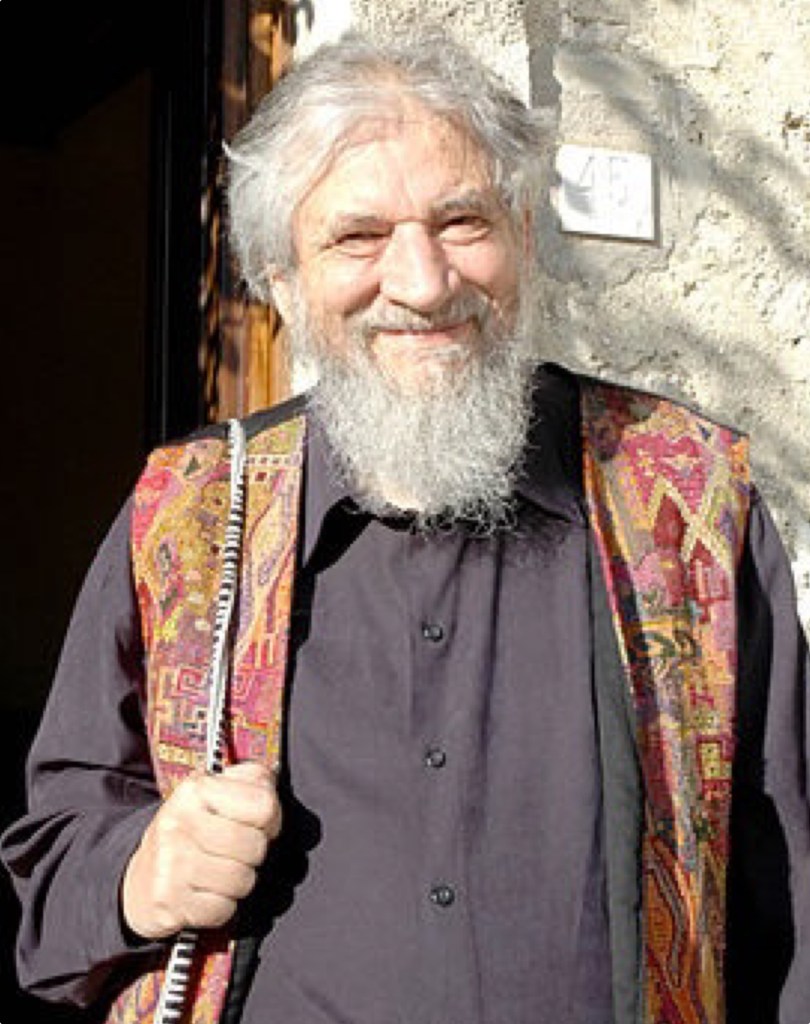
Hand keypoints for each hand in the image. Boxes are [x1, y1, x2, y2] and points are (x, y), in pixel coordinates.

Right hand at [121, 761, 281, 939]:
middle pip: (254, 846)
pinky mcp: (168, 901)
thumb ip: (249, 780)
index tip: (257, 826)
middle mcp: (179, 822)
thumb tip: (271, 782)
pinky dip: (222, 908)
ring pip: (241, 880)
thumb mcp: (214, 795)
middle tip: (237, 854)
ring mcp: (171, 863)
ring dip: (238, 883)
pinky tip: (206, 894)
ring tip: (220, 873)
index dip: (271, 819)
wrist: (139, 880)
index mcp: (196, 790)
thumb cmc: (188, 834)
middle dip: (253, 855)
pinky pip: (222, 909)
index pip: (263, 804)